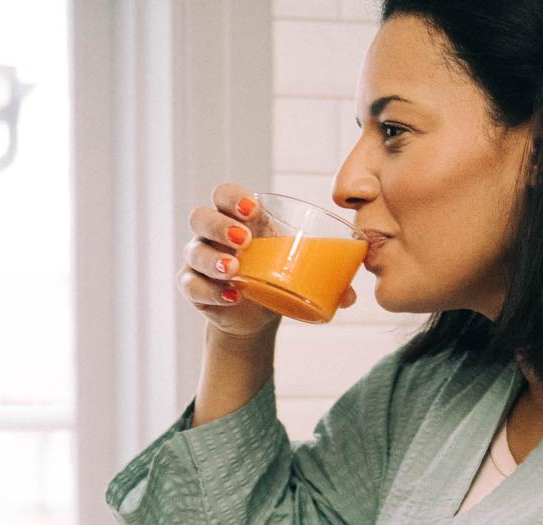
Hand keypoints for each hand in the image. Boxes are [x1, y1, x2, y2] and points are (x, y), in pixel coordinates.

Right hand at [180, 183, 356, 336]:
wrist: (256, 312)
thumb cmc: (278, 275)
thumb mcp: (299, 267)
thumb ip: (325, 274)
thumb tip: (352, 295)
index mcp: (238, 217)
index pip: (224, 194)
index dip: (233, 198)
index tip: (253, 211)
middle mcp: (213, 233)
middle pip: (201, 217)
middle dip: (219, 226)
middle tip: (244, 242)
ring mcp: (200, 259)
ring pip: (194, 251)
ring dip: (213, 259)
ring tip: (234, 271)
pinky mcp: (194, 287)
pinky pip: (190, 284)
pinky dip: (209, 291)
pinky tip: (231, 296)